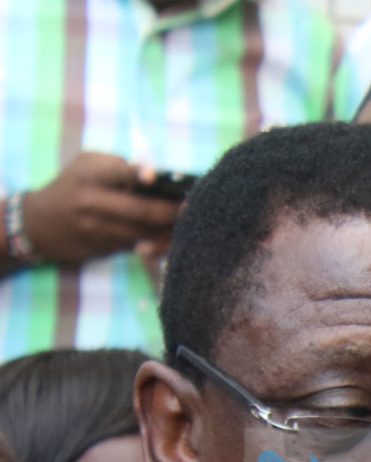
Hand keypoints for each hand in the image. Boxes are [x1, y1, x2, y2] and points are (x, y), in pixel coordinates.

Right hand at [17, 154, 180, 265]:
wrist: (39, 223)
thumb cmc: (73, 186)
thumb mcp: (86, 166)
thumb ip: (117, 167)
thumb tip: (157, 175)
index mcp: (88, 176)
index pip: (115, 172)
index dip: (136, 174)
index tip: (153, 176)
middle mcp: (91, 202)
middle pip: (140, 210)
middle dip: (171, 211)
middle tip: (193, 207)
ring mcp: (97, 229)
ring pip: (144, 233)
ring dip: (170, 230)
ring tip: (193, 223)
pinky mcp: (103, 248)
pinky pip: (138, 246)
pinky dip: (158, 242)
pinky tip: (174, 238)